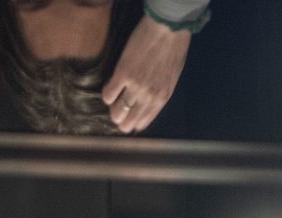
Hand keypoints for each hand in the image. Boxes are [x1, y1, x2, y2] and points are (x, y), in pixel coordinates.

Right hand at [102, 16, 190, 132]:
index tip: (129, 122)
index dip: (134, 124)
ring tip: (112, 106)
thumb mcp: (171, 76)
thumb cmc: (173, 49)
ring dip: (113, 110)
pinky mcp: (122, 74)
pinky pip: (109, 94)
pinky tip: (109, 90)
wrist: (167, 29)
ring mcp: (135, 86)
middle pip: (129, 120)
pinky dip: (107, 95)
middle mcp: (148, 97)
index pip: (144, 121)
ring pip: (118, 110)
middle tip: (117, 116)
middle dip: (122, 121)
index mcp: (162, 98)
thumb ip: (160, 91)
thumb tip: (148, 100)